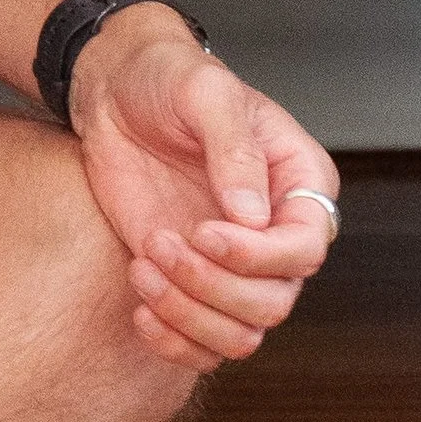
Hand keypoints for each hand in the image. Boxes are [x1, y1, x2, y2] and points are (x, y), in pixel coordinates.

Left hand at [70, 7, 338, 370]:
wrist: (114, 90)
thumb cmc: (169, 78)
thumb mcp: (204, 92)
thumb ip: (233, 150)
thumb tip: (253, 217)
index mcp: (299, 184)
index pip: (306, 248)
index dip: (257, 255)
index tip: (202, 231)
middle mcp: (276, 233)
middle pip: (275, 301)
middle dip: (214, 286)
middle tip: (160, 243)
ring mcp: (235, 264)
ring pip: (243, 333)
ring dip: (190, 315)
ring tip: (143, 267)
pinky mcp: (194, 281)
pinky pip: (205, 344)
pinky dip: (174, 341)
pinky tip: (139, 308)